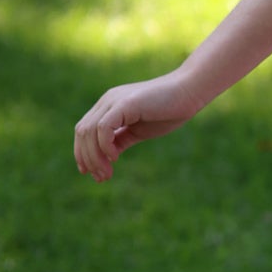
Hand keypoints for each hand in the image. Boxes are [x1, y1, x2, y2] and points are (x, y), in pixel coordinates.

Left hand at [74, 71, 201, 181]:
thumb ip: (121, 140)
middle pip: (83, 132)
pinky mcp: (125, 104)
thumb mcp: (139, 131)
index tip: (91, 173)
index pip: (85, 130)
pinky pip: (103, 127)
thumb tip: (107, 157)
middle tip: (101, 178)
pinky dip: (105, 145)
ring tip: (107, 173)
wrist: (189, 92)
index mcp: (109, 107)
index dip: (83, 153)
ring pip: (89, 131)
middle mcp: (107, 101)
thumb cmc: (168, 111)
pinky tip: (115, 157)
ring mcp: (114, 101)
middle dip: (88, 158)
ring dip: (95, 157)